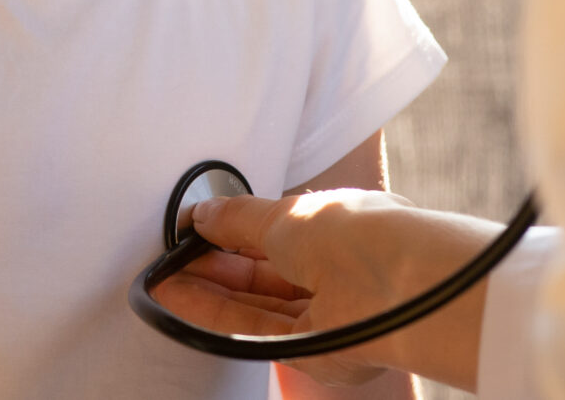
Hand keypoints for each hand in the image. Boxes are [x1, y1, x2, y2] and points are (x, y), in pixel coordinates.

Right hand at [149, 190, 501, 391]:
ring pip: (254, 303)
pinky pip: (255, 331)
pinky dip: (216, 315)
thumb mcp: (284, 213)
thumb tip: (202, 213)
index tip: (191, 230)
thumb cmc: (357, 235)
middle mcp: (331, 270)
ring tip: (166, 279)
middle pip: (260, 271)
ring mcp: (323, 312)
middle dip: (213, 264)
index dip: (229, 231)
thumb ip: (238, 218)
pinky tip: (183, 300)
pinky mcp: (313, 350)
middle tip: (171, 259)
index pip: (273, 231)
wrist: (398, 287)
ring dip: (208, 291)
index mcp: (334, 226)